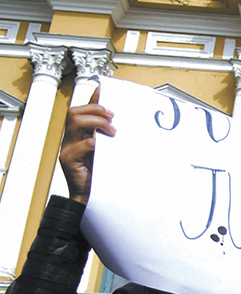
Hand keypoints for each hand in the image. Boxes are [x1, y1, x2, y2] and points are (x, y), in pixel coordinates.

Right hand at [58, 89, 115, 204]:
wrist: (91, 194)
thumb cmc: (99, 171)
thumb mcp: (106, 148)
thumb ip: (108, 133)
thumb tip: (118, 117)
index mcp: (79, 134)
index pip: (80, 110)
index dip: (92, 101)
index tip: (107, 99)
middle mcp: (71, 138)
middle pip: (74, 113)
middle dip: (95, 110)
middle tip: (112, 118)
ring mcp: (68, 148)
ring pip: (76, 124)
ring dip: (96, 123)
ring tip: (112, 132)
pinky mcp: (69, 160)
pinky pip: (80, 145)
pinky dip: (93, 143)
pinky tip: (102, 147)